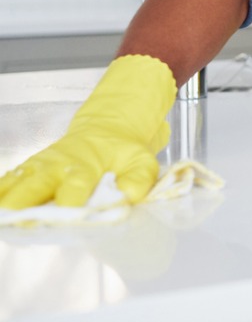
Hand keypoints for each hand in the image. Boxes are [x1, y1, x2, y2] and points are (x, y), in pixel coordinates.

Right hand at [0, 55, 176, 208]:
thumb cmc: (122, 153)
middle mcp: (57, 166)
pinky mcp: (27, 171)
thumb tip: (128, 195)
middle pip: (37, 184)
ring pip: (16, 181)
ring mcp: (38, 167)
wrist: (105, 132)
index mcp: (87, 166)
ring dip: (6, 198)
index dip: (71, 199)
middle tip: (18, 217)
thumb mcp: (140, 162)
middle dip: (26, 200)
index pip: (76, 185)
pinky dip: (0, 191)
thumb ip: (138, 179)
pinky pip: (7, 181)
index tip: (67, 211)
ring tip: (1, 215)